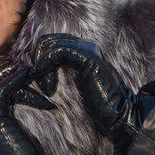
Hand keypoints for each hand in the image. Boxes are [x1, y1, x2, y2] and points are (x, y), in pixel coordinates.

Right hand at [0, 64, 70, 154]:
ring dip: (16, 75)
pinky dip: (17, 82)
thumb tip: (28, 89)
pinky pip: (2, 91)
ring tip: (34, 73)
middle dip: (12, 73)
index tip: (32, 76)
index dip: (12, 78)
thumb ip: (18, 111)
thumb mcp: (23, 129)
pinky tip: (31, 80)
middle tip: (32, 69)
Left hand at [33, 34, 153, 154]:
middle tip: (38, 82)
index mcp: (81, 49)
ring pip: (49, 45)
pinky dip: (46, 67)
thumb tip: (36, 68)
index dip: (39, 59)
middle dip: (37, 60)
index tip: (38, 80)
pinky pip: (57, 53)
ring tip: (45, 87)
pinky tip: (48, 86)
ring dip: (41, 66)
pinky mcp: (87, 57)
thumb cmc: (96, 105)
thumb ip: (61, 71)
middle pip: (47, 40)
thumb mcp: (73, 83)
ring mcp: (86, 48)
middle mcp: (84, 44)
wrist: (118, 113)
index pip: (50, 42)